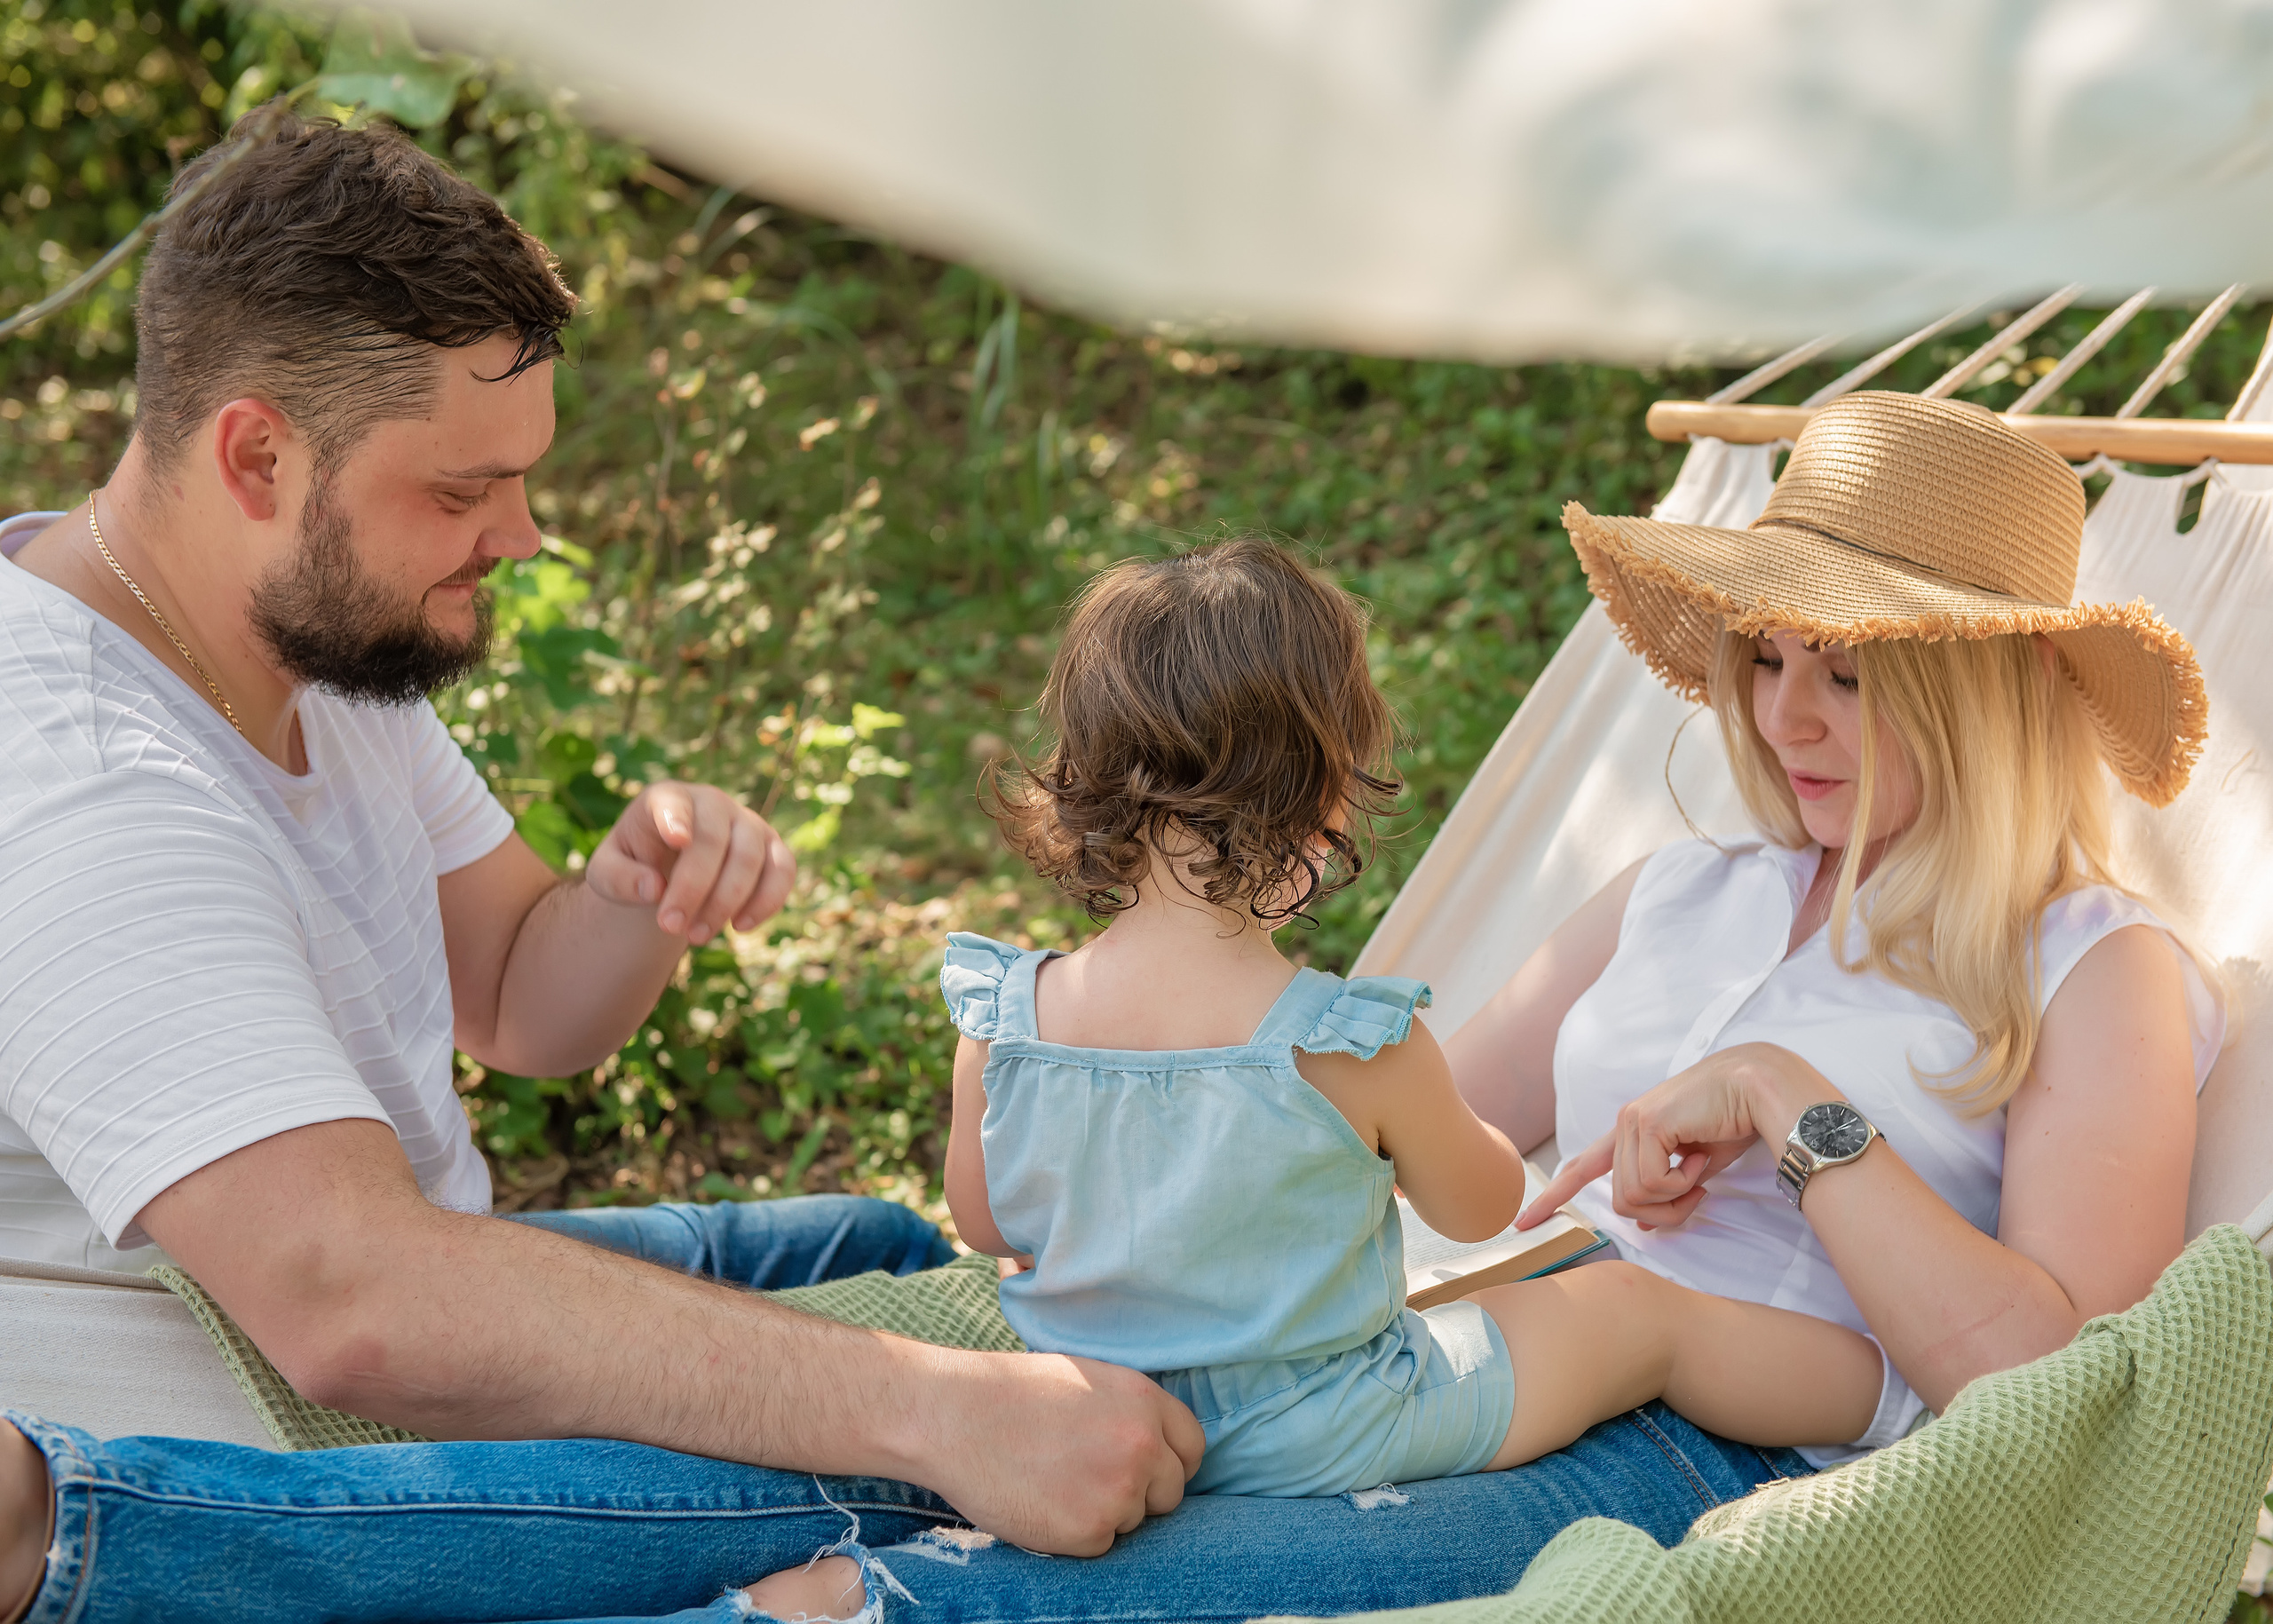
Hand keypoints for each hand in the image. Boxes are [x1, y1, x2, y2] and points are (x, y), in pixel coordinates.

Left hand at [584, 781, 794, 942]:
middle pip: (713, 840)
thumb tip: (654, 889)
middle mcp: (712, 802)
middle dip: (693, 889)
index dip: (677, 819)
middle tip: (669, 928)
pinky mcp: (772, 848)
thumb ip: (618, 879)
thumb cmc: (634, 867)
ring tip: (696, 937)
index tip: (677, 840)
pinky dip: (767, 900)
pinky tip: (739, 927)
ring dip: (726, 902)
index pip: (673, 803)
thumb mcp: (605, 875)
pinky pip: (782, 871)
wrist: (666, 871)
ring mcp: (747, 822)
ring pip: (751, 858)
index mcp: (667, 797)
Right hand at [914, 1350, 1204, 1555]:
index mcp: (1144, 1399)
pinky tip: (1042, 1503)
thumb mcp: (1087, 1380)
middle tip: (1089, 1480)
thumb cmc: (1010, 1394)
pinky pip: (1101, 1545)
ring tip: (1053, 1482)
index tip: (1148, 1470)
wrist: (954, 1417)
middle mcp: (1143, 1444)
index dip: (1169, 1462)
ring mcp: (1119, 1491)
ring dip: (1103, 1513)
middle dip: (1141, 1493)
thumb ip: (1129, 1411)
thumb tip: (1157, 1446)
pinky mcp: (1090, 1531)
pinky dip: (1075, 1535)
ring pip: (1134, 1521)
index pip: (1192, 1446)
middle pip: (1171, 1492)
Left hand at [1518, 1042, 1837, 1231]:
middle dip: (1662, 1212)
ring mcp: (1632, 1123)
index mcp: (1631, 1134)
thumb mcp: (1695, 1168)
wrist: (1759, 1090)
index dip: (1555, 1196)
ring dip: (1675, 1198)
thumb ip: (1667, 1191)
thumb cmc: (1734, 1122)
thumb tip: (1646, 1226)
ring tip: (1699, 1168)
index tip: (1524, 1222)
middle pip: (1621, 1200)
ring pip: (1633, 1196)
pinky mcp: (1647, 1124)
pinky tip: (1699, 1157)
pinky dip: (1681, 1183)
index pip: (1583, 1167)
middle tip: (1695, 1194)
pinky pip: (1651, 1182)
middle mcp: (1624, 1126)